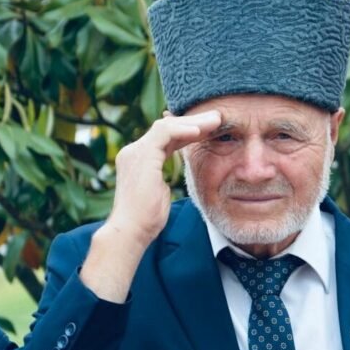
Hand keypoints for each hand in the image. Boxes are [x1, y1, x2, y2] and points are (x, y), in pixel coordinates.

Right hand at [105, 110, 221, 246]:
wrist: (131, 231)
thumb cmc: (147, 219)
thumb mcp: (160, 192)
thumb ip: (163, 178)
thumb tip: (172, 177)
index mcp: (139, 158)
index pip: (167, 137)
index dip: (189, 131)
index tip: (211, 130)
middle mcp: (134, 151)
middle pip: (168, 127)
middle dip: (194, 121)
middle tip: (217, 117)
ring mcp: (135, 152)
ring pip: (167, 125)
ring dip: (193, 122)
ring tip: (216, 120)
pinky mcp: (141, 155)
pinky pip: (165, 133)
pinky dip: (183, 130)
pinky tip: (201, 131)